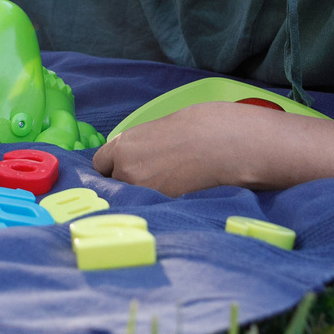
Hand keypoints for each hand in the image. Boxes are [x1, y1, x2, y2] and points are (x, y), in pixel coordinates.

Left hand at [92, 102, 293, 195]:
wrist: (232, 144)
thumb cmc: (204, 126)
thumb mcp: (163, 127)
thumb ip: (142, 143)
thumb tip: (137, 154)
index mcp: (125, 145)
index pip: (100, 164)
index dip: (113, 165)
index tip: (124, 167)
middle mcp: (127, 171)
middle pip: (115, 183)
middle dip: (128, 181)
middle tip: (154, 175)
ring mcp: (146, 193)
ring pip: (134, 197)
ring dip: (146, 193)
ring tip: (171, 183)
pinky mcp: (166, 208)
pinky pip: (154, 207)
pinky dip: (162, 202)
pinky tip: (180, 191)